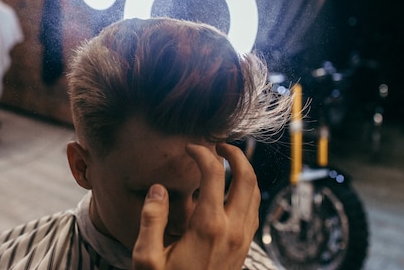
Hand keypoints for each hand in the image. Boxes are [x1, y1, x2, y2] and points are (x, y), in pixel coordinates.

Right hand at [132, 143, 259, 269]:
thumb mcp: (147, 259)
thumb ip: (151, 220)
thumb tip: (158, 189)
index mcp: (208, 226)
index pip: (215, 173)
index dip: (203, 153)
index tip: (189, 147)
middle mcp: (233, 228)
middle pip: (247, 176)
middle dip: (235, 153)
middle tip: (218, 144)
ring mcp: (243, 238)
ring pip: (256, 192)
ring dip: (244, 170)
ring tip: (226, 161)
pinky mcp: (245, 246)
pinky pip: (254, 209)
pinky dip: (247, 191)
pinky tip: (231, 190)